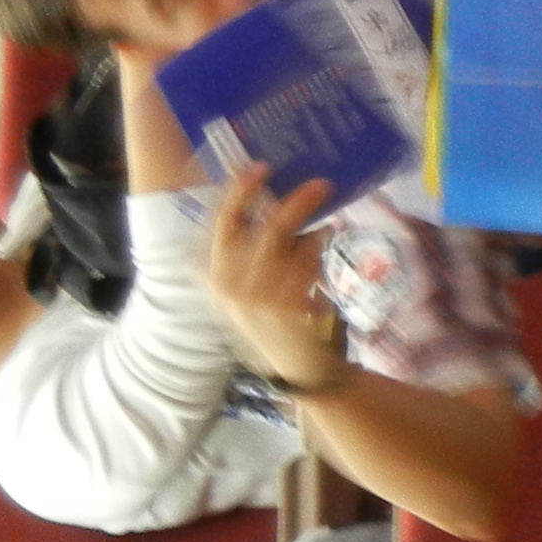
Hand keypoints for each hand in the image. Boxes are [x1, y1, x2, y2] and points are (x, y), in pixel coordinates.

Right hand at [206, 161, 350, 392]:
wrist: (300, 373)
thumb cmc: (275, 325)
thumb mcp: (248, 293)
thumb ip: (249, 257)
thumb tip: (272, 205)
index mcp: (215, 278)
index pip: (222, 225)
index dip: (239, 193)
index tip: (259, 168)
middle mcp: (231, 286)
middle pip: (263, 229)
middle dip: (294, 203)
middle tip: (320, 184)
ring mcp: (259, 298)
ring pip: (291, 244)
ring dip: (313, 226)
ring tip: (326, 220)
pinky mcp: (288, 307)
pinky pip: (306, 263)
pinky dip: (317, 247)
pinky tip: (324, 238)